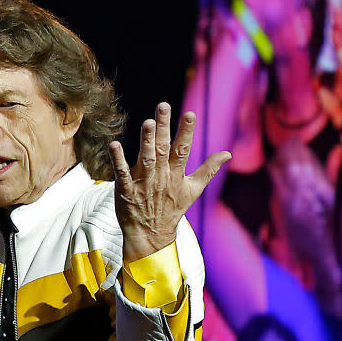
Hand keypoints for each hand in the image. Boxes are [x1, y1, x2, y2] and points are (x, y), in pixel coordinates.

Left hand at [108, 102, 230, 260]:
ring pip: (145, 158)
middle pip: (163, 148)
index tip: (190, 114)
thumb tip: (227, 154)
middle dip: (164, 127)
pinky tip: (114, 145)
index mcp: (176, 174)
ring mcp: (143, 183)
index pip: (183, 149)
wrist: (151, 235)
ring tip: (147, 123)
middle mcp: (160, 176)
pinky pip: (122, 173)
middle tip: (163, 106)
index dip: (186, 132)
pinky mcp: (126, 189)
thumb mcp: (193, 190)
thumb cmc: (172, 209)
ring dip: (146, 141)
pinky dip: (118, 160)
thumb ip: (208, 169)